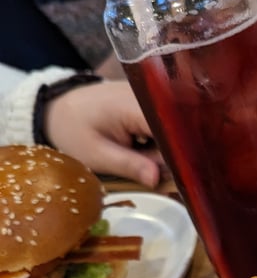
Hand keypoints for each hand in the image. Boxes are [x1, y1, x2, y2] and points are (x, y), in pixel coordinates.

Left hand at [43, 80, 166, 188]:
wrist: (58, 108)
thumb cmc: (73, 130)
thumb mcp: (97, 154)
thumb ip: (129, 166)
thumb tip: (158, 179)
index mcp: (135, 107)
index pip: (172, 133)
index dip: (177, 158)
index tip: (173, 179)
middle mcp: (151, 98)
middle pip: (176, 134)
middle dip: (168, 159)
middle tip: (146, 173)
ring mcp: (153, 100)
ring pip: (173, 133)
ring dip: (163, 153)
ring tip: (137, 158)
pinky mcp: (152, 105)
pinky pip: (166, 128)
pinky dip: (159, 144)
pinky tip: (141, 149)